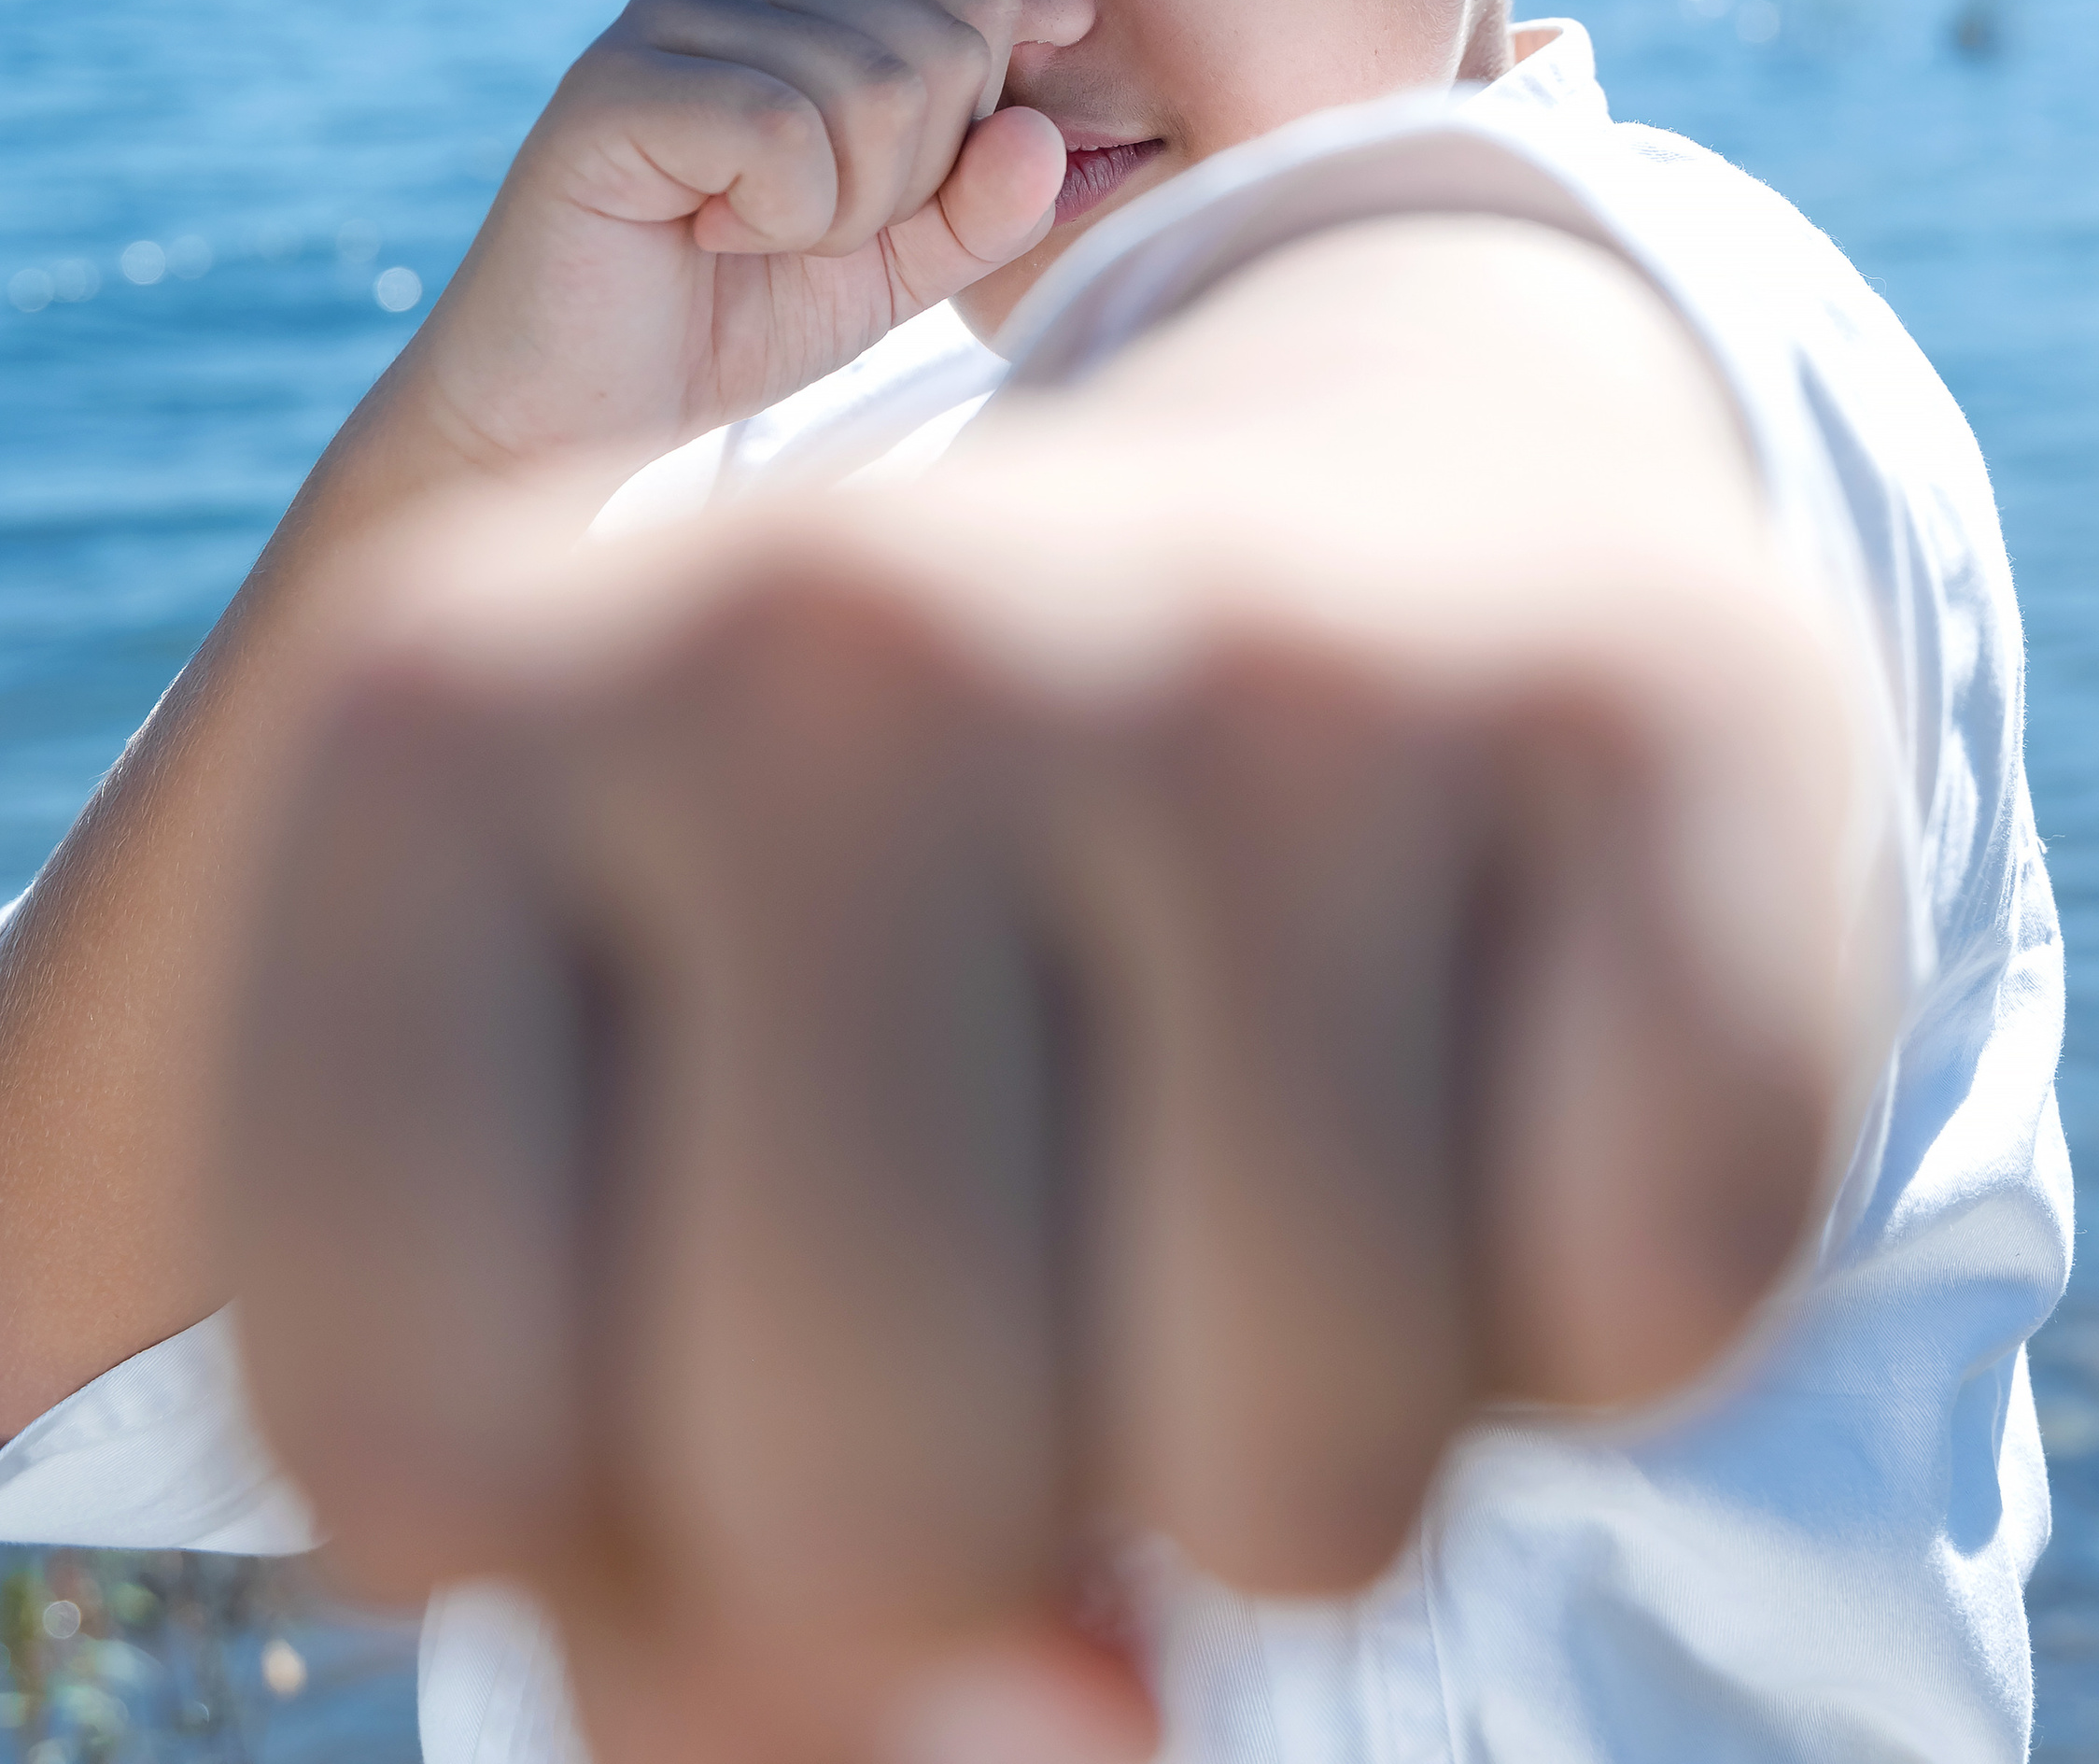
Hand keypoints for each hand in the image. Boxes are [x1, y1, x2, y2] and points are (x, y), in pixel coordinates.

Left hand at [228, 225, 1872, 1763]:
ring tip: (1269, 1111)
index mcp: (445, 714)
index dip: (597, 1511)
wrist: (1382, 498)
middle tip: (1049, 1198)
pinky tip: (1496, 1020)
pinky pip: (1643, 1312)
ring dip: (1298, 1419)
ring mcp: (1252, 643)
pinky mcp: (1642, 687)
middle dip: (986, 1504)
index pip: (415, 1465)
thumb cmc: (947, 896)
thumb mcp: (637, 1153)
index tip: (696, 1278)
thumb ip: (657, 1534)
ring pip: (1291, 1488)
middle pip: (866, 1508)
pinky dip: (1590, 1284)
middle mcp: (826, 627)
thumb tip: (1062, 1729)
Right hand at [388, 0, 1063, 481]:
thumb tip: (1044, 132)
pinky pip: (786, 133)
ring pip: (875, 89)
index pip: (981, 3)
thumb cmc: (731, 319)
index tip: (857, 206)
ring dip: (835, 214)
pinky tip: (701, 233)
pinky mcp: (613, 83)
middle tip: (790, 230)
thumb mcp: (900, 262)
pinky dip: (777, 221)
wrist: (573, 414)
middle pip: (942, 44)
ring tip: (739, 234)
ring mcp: (667, 12)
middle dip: (902, 185)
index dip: (959, 144)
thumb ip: (988, 200)